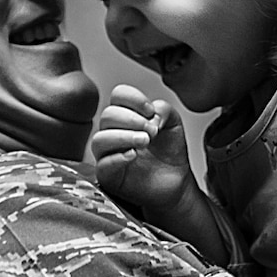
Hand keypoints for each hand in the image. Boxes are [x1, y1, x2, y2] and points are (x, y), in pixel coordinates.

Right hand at [90, 84, 193, 211]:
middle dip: (132, 119)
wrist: (176, 181)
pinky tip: (133, 155)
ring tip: (145, 141)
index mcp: (127, 115)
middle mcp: (113, 131)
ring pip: (100, 139)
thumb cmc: (170, 152)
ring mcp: (107, 153)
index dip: (134, 98)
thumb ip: (164, 110)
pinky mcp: (108, 175)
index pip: (119, 95)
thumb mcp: (173, 124)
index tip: (150, 111)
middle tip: (152, 131)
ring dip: (124, 137)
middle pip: (108, 115)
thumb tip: (152, 114)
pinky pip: (103, 164)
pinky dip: (117, 157)